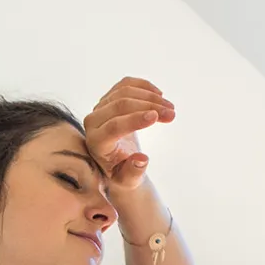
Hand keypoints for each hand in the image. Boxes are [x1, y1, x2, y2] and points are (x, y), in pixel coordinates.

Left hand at [81, 77, 173, 192]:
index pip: (113, 126)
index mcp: (96, 142)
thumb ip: (133, 173)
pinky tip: (159, 95)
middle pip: (120, 106)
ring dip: (151, 97)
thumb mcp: (128, 180)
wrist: (115, 160)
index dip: (134, 120)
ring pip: (125, 92)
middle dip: (149, 107)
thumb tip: (142, 159)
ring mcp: (100, 107)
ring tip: (170, 109)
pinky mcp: (108, 97)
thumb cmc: (122, 172)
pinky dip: (144, 86)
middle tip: (172, 114)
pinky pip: (125, 84)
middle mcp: (93, 122)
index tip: (155, 117)